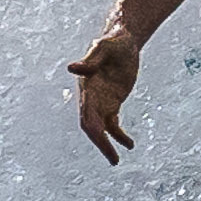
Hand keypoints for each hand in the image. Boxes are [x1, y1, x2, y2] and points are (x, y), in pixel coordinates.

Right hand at [68, 32, 143, 162]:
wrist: (124, 39)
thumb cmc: (114, 42)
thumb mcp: (104, 48)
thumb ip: (90, 60)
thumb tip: (71, 68)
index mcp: (87, 87)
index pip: (87, 113)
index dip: (93, 129)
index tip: (102, 142)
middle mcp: (91, 97)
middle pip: (91, 126)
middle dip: (100, 143)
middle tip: (113, 160)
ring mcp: (101, 101)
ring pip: (101, 128)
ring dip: (107, 144)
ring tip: (116, 161)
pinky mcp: (112, 102)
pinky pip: (113, 123)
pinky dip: (119, 135)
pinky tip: (129, 145)